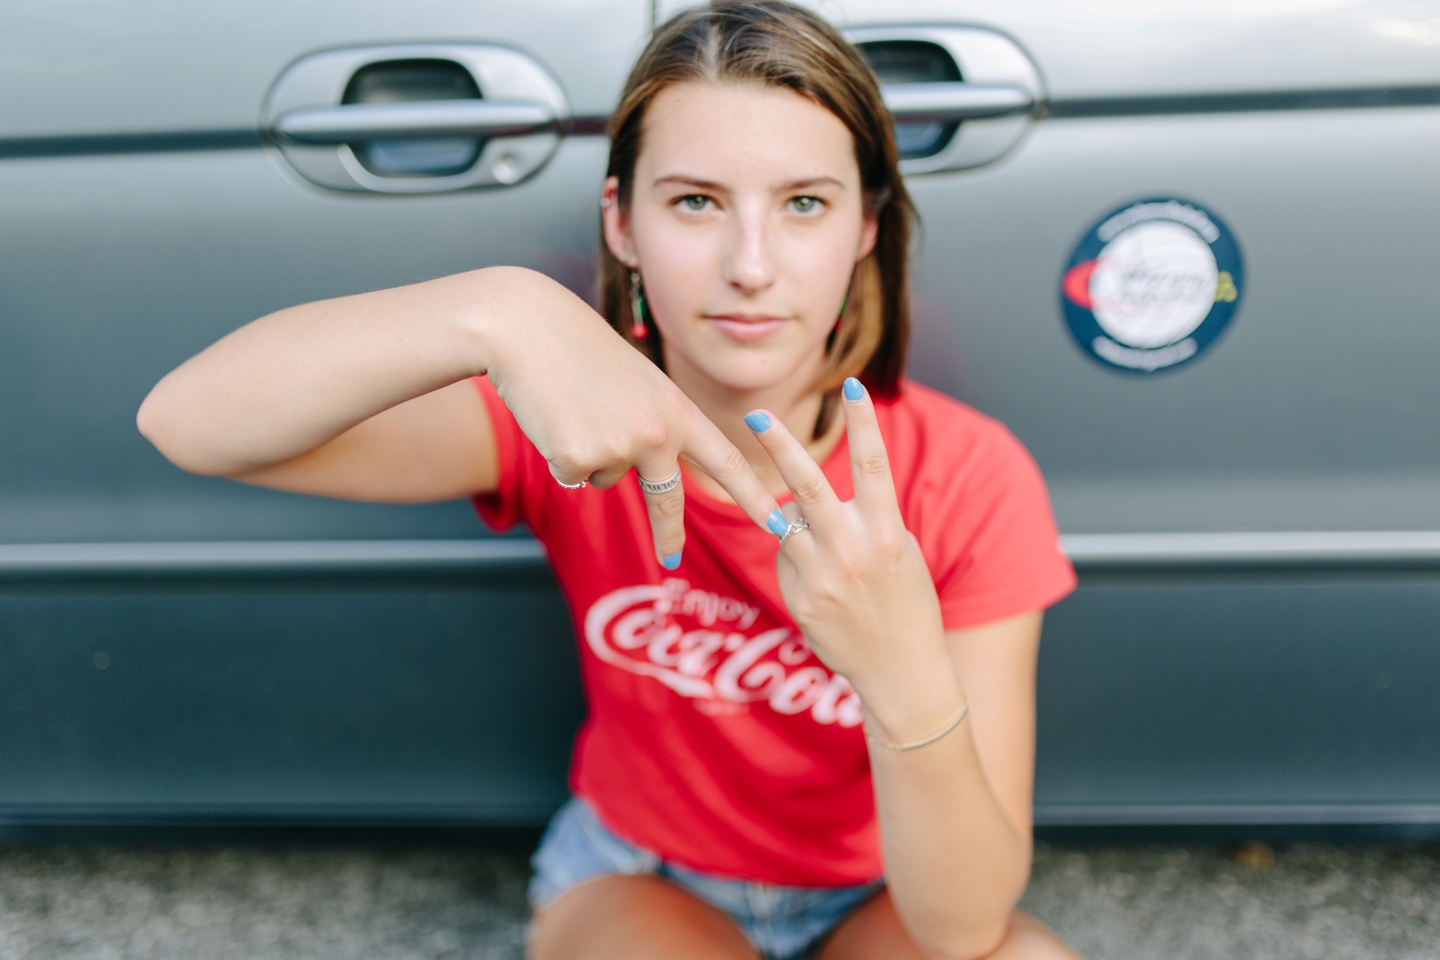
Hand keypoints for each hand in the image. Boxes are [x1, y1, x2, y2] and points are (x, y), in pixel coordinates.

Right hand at [484, 271, 783, 566]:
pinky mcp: (578, 460)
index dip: (753, 497)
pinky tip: (554, 417)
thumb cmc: (579, 349)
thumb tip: (647, 473)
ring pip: (607, 477)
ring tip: (575, 407)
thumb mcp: (638, 382)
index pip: (726, 461)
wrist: (527, 329)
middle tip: (670, 557)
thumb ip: (655, 422)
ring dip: (590, 453)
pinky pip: (573, 475)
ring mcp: (619, 448)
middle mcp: (657, 433)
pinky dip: (560, 453)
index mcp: (678, 410)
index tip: (778, 524)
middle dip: (667, 533)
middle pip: (668, 498)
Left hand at [745, 378, 962, 739]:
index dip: (863, 422)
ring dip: (792, 515)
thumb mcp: (898, 551)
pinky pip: (786, 557)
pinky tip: (825, 586)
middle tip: (758, 415)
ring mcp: (821, 577)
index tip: (854, 383)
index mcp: (887, 533)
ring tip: (826, 543)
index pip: (875, 465)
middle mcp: (852, 551)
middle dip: (782, 446)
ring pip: (788, 521)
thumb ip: (863, 519)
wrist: (901, 672)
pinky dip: (798, 557)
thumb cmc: (905, 603)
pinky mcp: (799, 599)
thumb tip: (807, 497)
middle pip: (809, 486)